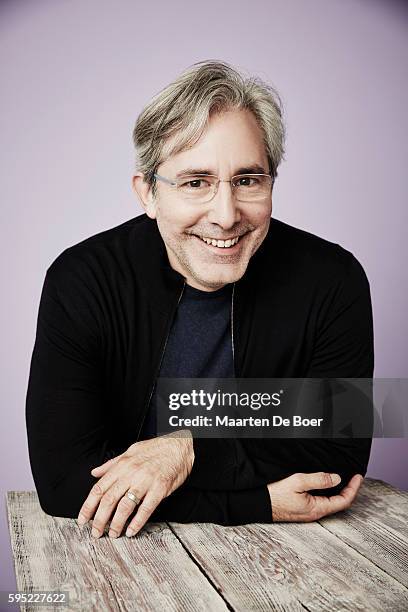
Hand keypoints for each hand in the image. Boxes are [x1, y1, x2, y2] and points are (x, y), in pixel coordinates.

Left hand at [77, 431, 193, 537]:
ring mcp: (146, 481)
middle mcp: (131, 473)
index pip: (99, 488)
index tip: (82, 520)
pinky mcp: (160, 489)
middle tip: (95, 532)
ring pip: (125, 506)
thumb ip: (112, 464)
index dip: (88, 506)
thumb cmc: (155, 449)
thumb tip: (95, 473)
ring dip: (116, 523)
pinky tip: (131, 531)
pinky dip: (137, 522)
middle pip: (109, 500)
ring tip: (113, 534)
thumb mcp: (130, 451)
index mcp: (122, 465)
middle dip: (99, 519)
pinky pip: (146, 509)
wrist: (179, 445)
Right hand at [267, 472, 362, 521]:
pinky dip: (328, 491)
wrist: (257, 504)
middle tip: (353, 476)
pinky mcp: (301, 508)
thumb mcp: (298, 482)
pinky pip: (320, 501)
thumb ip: (318, 480)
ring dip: (338, 490)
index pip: (343, 500)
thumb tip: (337, 478)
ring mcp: (308, 511)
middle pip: (339, 502)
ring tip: (343, 478)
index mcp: (317, 508)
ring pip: (330, 502)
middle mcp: (314, 513)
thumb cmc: (275, 494)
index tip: (358, 476)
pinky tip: (325, 483)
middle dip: (348, 489)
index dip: (353, 488)